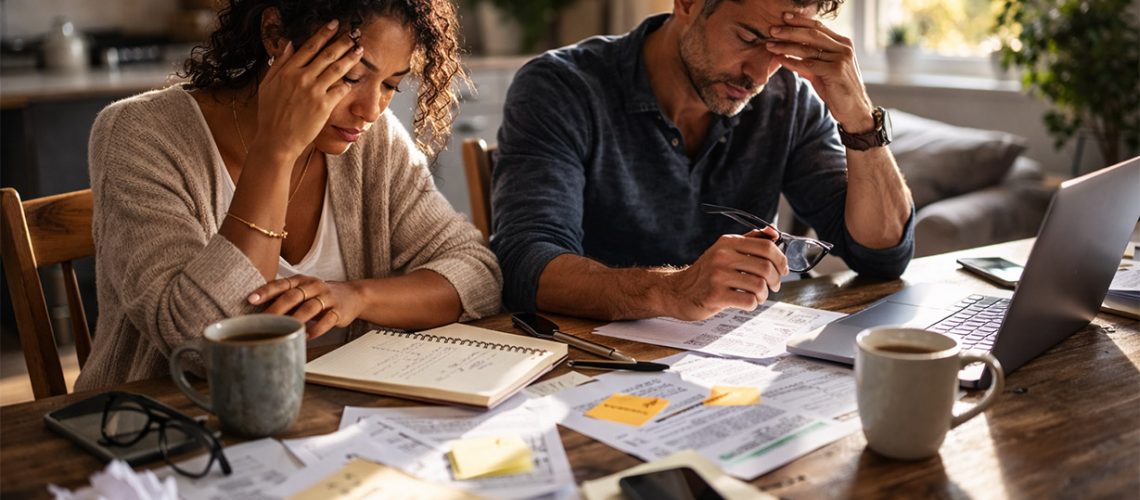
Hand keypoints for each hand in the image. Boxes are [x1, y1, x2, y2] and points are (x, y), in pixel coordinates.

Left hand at [248, 274, 359, 337]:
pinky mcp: (339, 311)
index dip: (266, 291)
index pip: (281, 284)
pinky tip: (307, 336)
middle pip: (293, 296)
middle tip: (263, 321)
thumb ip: (283, 298)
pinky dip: (316, 329)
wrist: (352, 296)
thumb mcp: (303, 291)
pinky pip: (327, 320)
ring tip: (284, 330)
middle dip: (277, 309)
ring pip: (310, 308)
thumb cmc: (320, 296)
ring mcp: (327, 298)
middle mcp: (314, 286)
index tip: (251, 300)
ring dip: (296, 319)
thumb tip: (257, 311)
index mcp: (301, 281)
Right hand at [253, 19, 362, 157]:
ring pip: (337, 69)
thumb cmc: (270, 114)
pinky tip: (352, 80)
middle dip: (342, 42)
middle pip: (327, 54)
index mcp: (287, 71)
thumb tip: (288, 44)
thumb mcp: (267, 85)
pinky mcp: (324, 106)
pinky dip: (347, 84)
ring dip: (350, 57)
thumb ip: (278, 64)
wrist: (277, 140)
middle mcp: (302, 78)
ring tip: (359, 49)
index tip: (333, 25)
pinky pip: (340, 89)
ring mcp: (314, 91)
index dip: (323, 34)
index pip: (309, 47)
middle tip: (353, 34)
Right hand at [664, 227, 789, 320]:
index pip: (766, 246)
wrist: (678, 291)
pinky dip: (753, 304)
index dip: (781, 259)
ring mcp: (718, 276)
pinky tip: (746, 303)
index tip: (783, 269)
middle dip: (776, 280)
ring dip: (764, 294)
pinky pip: (748, 301)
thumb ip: (749, 240)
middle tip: (773, 286)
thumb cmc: (705, 273)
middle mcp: (722, 256)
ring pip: (759, 285)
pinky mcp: (715, 295)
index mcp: (728, 242)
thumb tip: (774, 232)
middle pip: (766, 267)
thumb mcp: (724, 250)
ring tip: (757, 296)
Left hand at [766, 12, 874, 131]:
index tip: (784, 17)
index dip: (800, 21)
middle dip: (790, 31)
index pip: (818, 27)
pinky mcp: (835, 70)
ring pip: (808, 48)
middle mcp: (843, 48)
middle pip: (812, 34)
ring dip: (786, 46)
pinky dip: (792, 61)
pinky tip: (780, 59)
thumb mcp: (820, 73)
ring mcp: (840, 58)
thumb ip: (807, 63)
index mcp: (842, 43)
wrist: (853, 110)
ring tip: (771, 45)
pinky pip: (808, 64)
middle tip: (772, 29)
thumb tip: (785, 57)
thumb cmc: (837, 90)